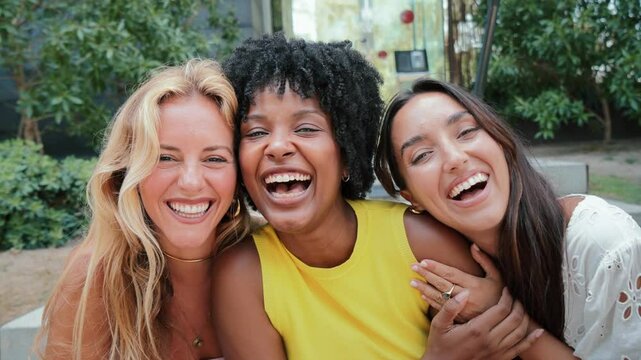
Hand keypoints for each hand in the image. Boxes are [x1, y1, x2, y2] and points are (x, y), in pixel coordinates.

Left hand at [411, 243, 502, 321]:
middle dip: (426, 275)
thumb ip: (486, 261)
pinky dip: (430, 301)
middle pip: (442, 284)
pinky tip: (422, 295)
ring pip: (439, 297)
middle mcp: (466, 297)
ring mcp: (461, 309)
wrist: (504, 322)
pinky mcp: (459, 318)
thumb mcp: (497, 277)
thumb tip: (473, 246)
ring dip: (424, 288)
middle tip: (413, 267)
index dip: (437, 268)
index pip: (451, 274)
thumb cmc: (501, 296)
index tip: (423, 261)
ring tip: (412, 281)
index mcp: (474, 285)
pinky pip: (441, 309)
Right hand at [422, 288, 543, 359]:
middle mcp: (490, 341)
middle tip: (515, 296)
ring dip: (525, 317)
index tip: (506, 288)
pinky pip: (521, 348)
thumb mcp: (439, 324)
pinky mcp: (500, 359)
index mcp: (477, 330)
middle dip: (518, 304)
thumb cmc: (439, 345)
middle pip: (515, 318)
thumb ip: (451, 307)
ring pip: (520, 332)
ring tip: (521, 307)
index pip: (501, 309)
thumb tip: (465, 292)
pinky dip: (532, 339)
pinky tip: (538, 331)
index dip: (507, 296)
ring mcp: (497, 352)